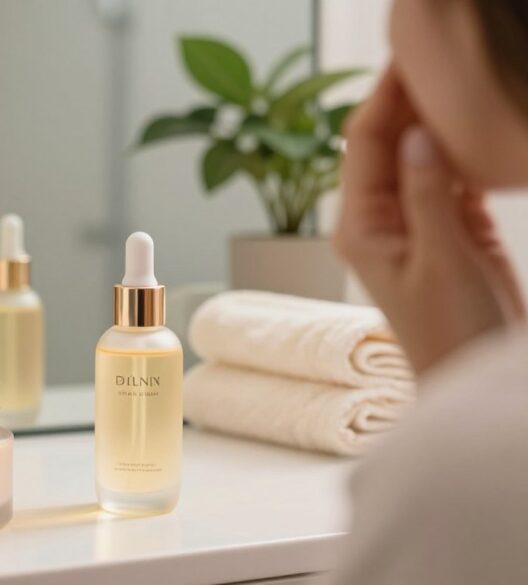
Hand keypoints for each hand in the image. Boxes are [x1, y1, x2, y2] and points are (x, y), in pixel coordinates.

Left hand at [334, 66, 524, 374]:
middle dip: (408, 100)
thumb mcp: (441, 260)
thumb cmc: (449, 333)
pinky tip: (474, 125)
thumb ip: (428, 195)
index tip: (407, 57)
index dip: (384, 97)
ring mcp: (411, 222)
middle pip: (386, 143)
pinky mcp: (446, 228)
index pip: (364, 145)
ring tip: (456, 80)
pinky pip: (448, 176)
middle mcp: (377, 219)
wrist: (473, 376)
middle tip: (437, 58)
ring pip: (418, 155)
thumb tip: (417, 134)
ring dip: (434, 120)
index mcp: (360, 225)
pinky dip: (460, 150)